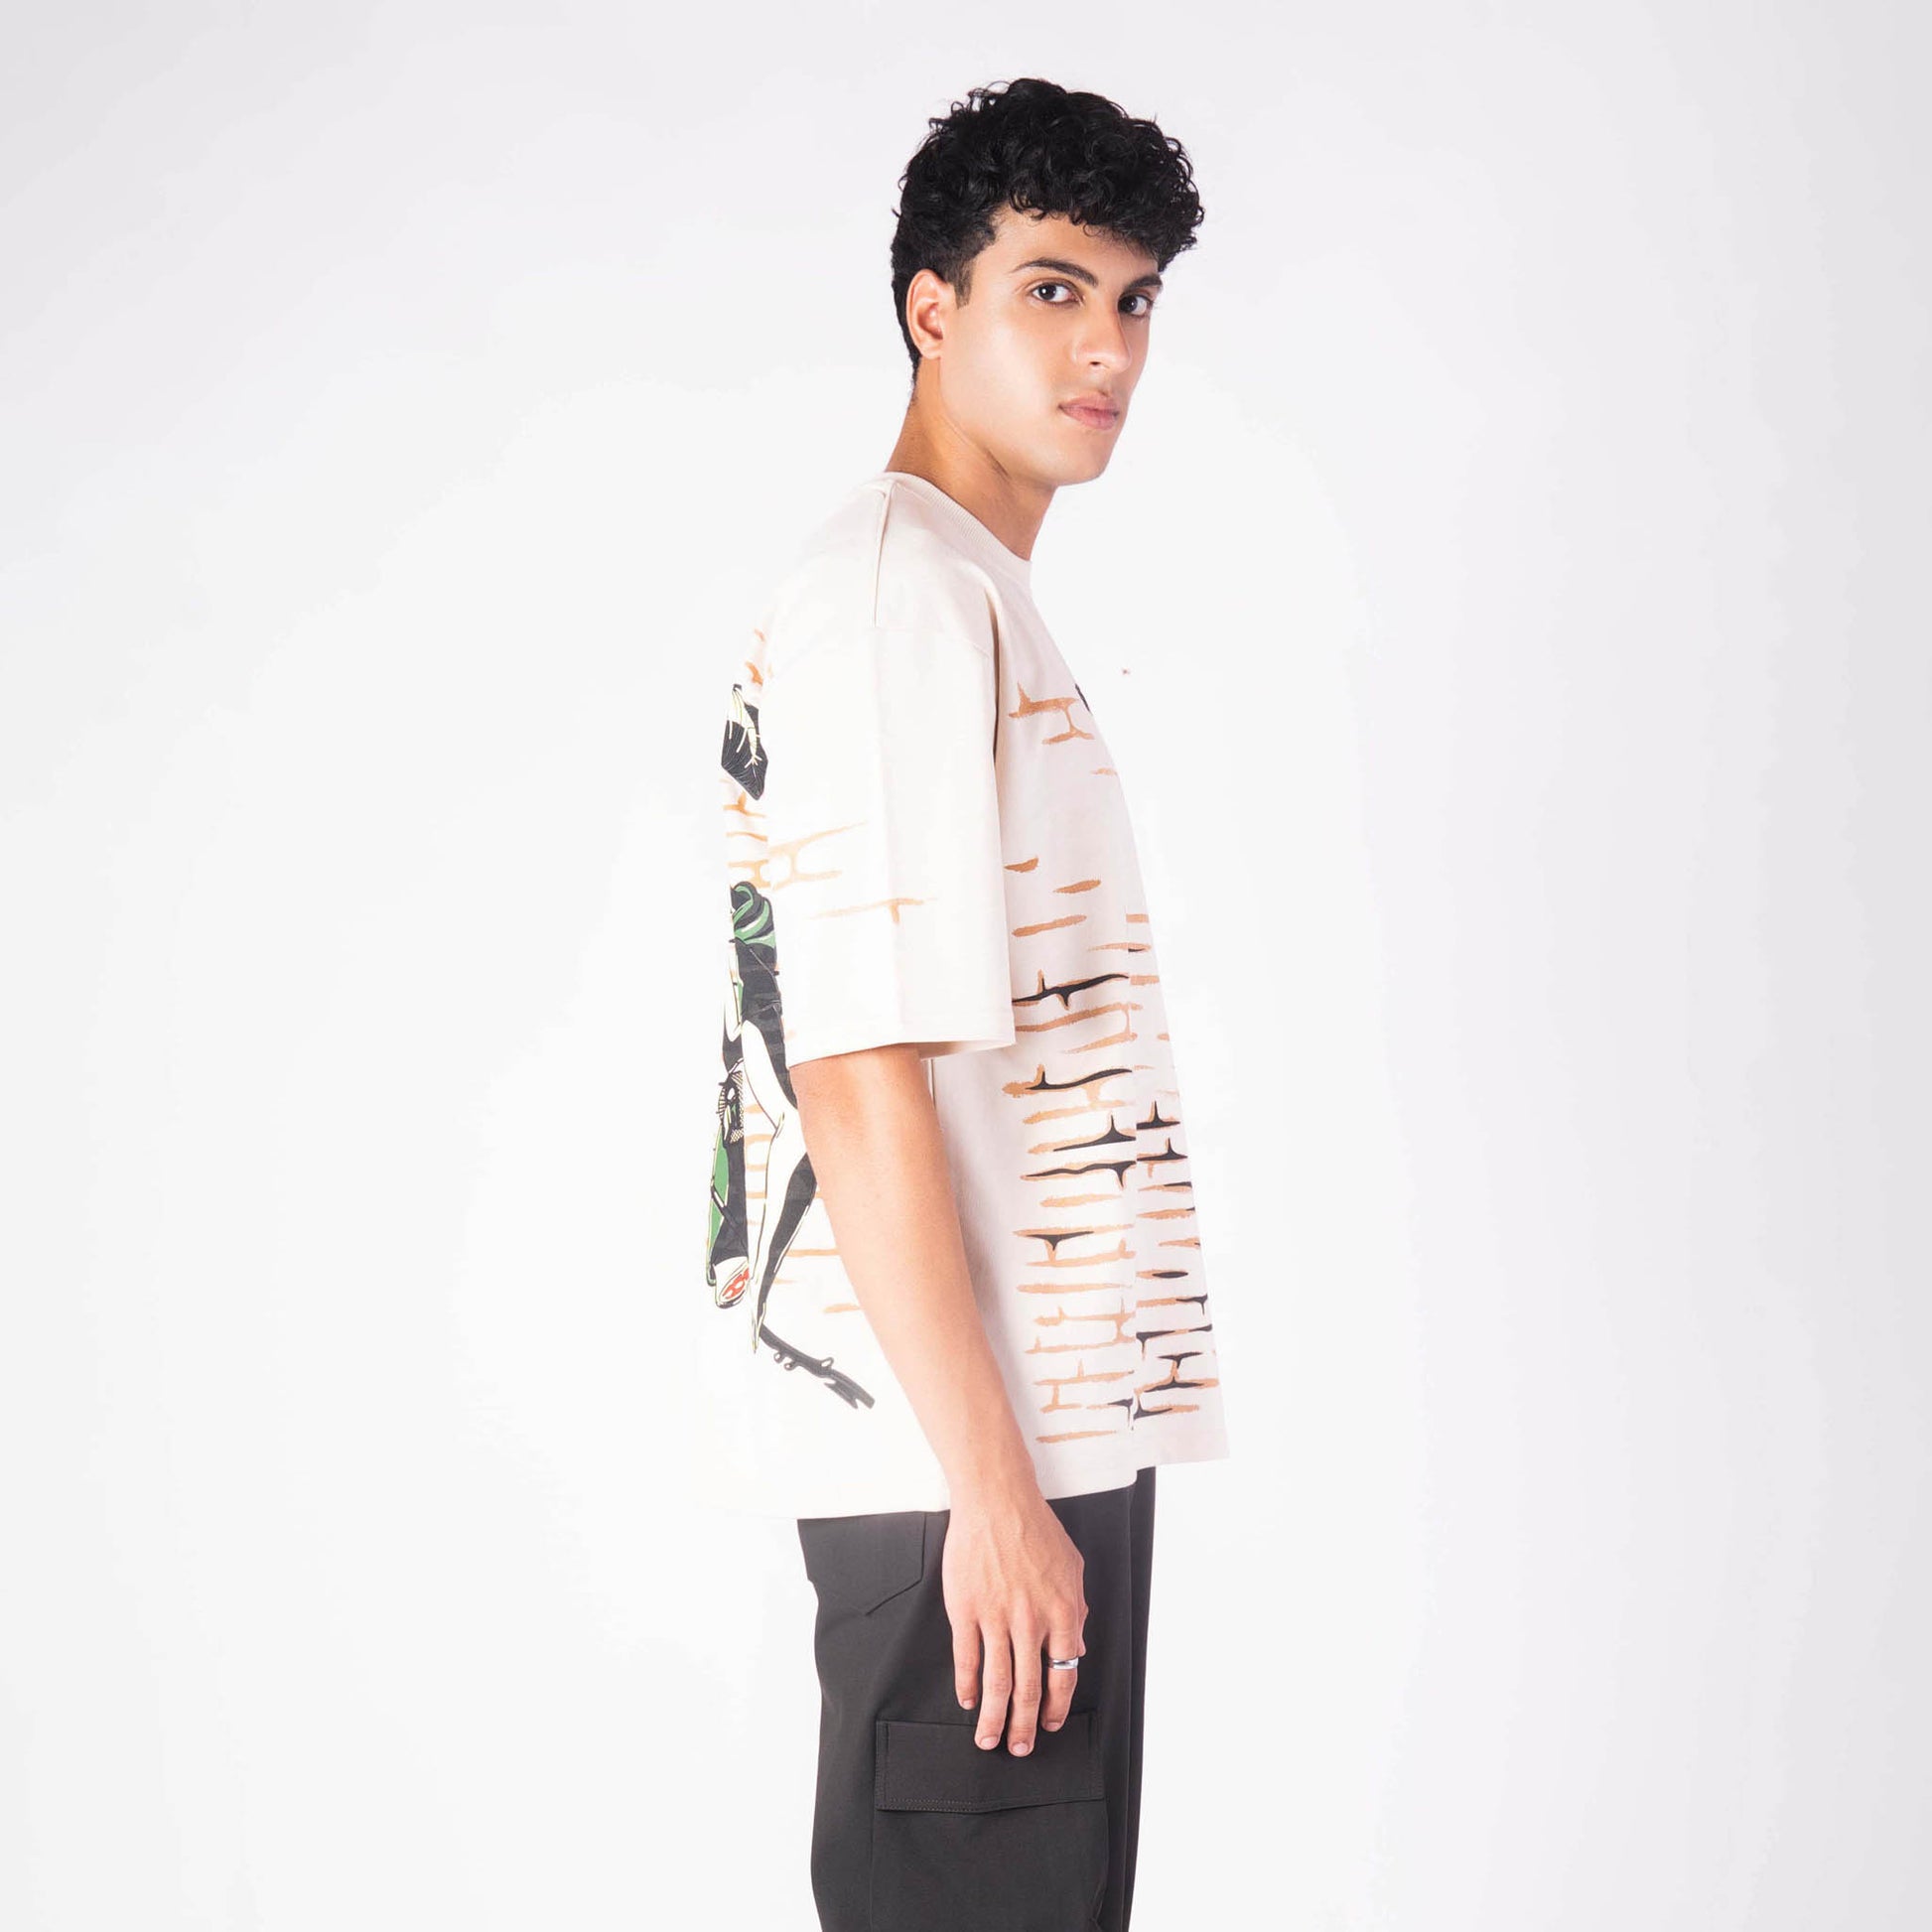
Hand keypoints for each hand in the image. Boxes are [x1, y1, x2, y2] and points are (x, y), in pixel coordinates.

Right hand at [941, 1487, 1088, 1755]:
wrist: (997, 1501)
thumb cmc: (1036, 1529)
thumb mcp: (1072, 1567)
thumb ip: (1076, 1608)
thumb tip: (1077, 1644)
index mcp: (1062, 1612)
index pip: (1063, 1673)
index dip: (1057, 1706)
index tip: (1050, 1723)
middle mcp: (1031, 1621)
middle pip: (1029, 1688)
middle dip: (1025, 1726)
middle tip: (1020, 1748)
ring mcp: (996, 1617)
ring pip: (996, 1682)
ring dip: (993, 1718)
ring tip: (988, 1739)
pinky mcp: (965, 1609)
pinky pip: (966, 1657)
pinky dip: (966, 1684)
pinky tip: (967, 1699)